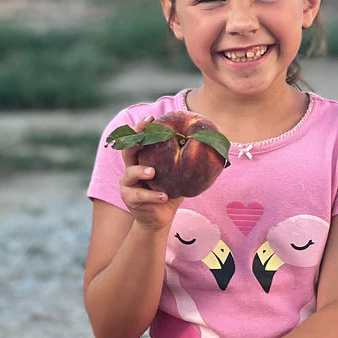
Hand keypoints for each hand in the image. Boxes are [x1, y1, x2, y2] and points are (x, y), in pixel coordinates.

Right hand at [118, 117, 182, 231]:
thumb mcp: (178, 175)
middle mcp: (131, 167)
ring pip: (130, 173)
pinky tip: (164, 196)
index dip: (141, 128)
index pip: (139, 139)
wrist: (159, 218)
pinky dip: (152, 196)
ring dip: (141, 171)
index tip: (151, 119)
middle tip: (145, 135)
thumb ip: (186, 161)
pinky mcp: (129, 198)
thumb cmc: (170, 192)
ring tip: (153, 172)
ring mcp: (128, 183)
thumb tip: (210, 144)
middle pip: (127, 150)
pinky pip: (139, 195)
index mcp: (142, 158)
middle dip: (135, 140)